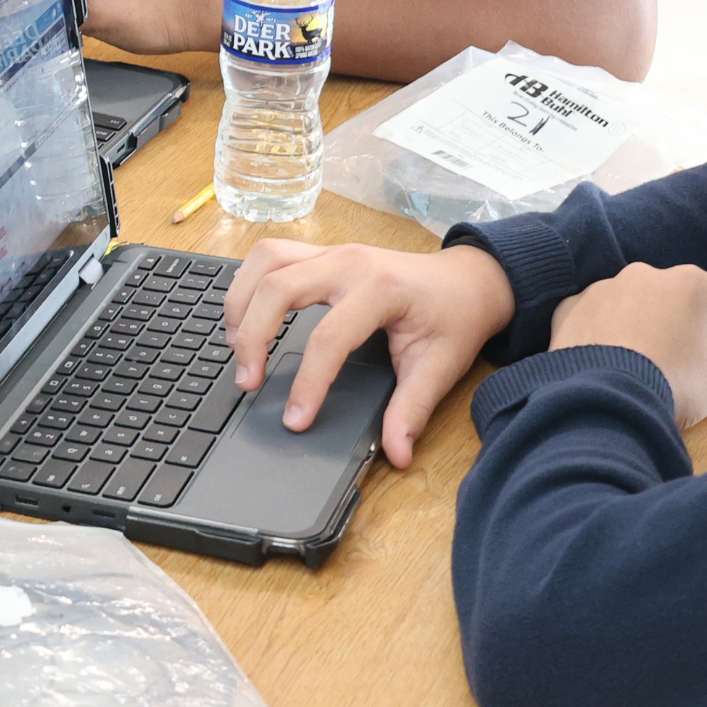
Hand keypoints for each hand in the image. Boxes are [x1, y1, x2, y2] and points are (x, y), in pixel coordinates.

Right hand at [225, 240, 517, 468]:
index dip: (307, 383)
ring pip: (267, 259)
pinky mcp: (325, 254)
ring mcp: (335, 252)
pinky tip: (247, 316)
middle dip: (254, 335)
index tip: (295, 420)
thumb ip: (413, 410)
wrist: (470, 280)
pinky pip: (272, 254)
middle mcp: (351, 262)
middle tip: (248, 382)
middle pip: (280, 287)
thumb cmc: (454, 319)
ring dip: (242, 300)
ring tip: (236, 346)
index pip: (329, 337)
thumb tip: (396, 453)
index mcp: (382, 289)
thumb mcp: (441, 367)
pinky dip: (250, 281)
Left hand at [550, 263, 706, 429]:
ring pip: (641, 304)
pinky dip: (612, 333)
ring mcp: (604, 288)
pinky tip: (614, 364)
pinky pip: (602, 315)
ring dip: (653, 329)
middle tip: (696, 371)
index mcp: (687, 283)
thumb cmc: (670, 385)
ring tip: (652, 369)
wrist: (595, 406)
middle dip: (695, 330)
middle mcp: (645, 273)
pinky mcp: (572, 309)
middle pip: (683, 297)